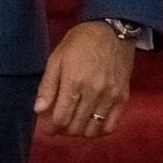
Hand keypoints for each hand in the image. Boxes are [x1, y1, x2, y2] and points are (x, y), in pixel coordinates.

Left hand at [35, 22, 135, 138]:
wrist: (112, 30)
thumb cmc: (80, 42)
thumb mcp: (57, 58)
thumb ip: (48, 86)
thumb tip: (38, 110)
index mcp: (74, 82)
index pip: (61, 117)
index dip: (52, 128)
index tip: (48, 129)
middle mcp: (93, 93)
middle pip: (77, 126)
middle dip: (65, 130)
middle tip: (60, 126)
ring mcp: (110, 96)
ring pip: (94, 129)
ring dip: (81, 132)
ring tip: (75, 125)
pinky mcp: (123, 97)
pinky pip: (112, 125)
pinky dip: (101, 130)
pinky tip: (92, 125)